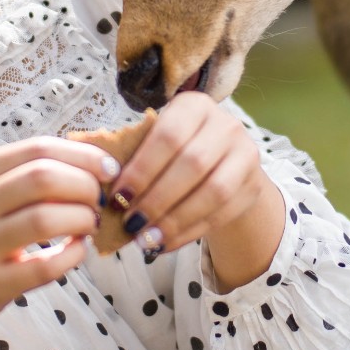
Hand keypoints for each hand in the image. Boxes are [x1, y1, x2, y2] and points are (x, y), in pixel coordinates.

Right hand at [0, 137, 117, 335]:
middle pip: (44, 178)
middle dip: (85, 187)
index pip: (38, 149)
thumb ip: (26, 176)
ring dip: (82, 220)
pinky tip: (77, 250)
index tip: (109, 168)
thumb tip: (92, 163)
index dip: (83, 156)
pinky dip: (73, 255)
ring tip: (89, 225)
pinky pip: (46, 266)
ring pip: (46, 220)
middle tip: (99, 201)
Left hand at [104, 92, 283, 287]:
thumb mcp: (156, 142)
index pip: (168, 136)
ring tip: (146, 240)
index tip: (118, 197)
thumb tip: (96, 185)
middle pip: (192, 164)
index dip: (142, 169)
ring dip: (175, 220)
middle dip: (157, 199)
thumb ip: (132, 156)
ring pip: (213, 192)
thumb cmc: (176, 153)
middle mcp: (226, 125)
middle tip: (130, 223)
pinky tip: (165, 244)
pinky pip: (223, 213)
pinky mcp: (253, 185)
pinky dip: (190, 232)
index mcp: (194, 106)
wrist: (224, 165)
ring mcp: (246, 154)